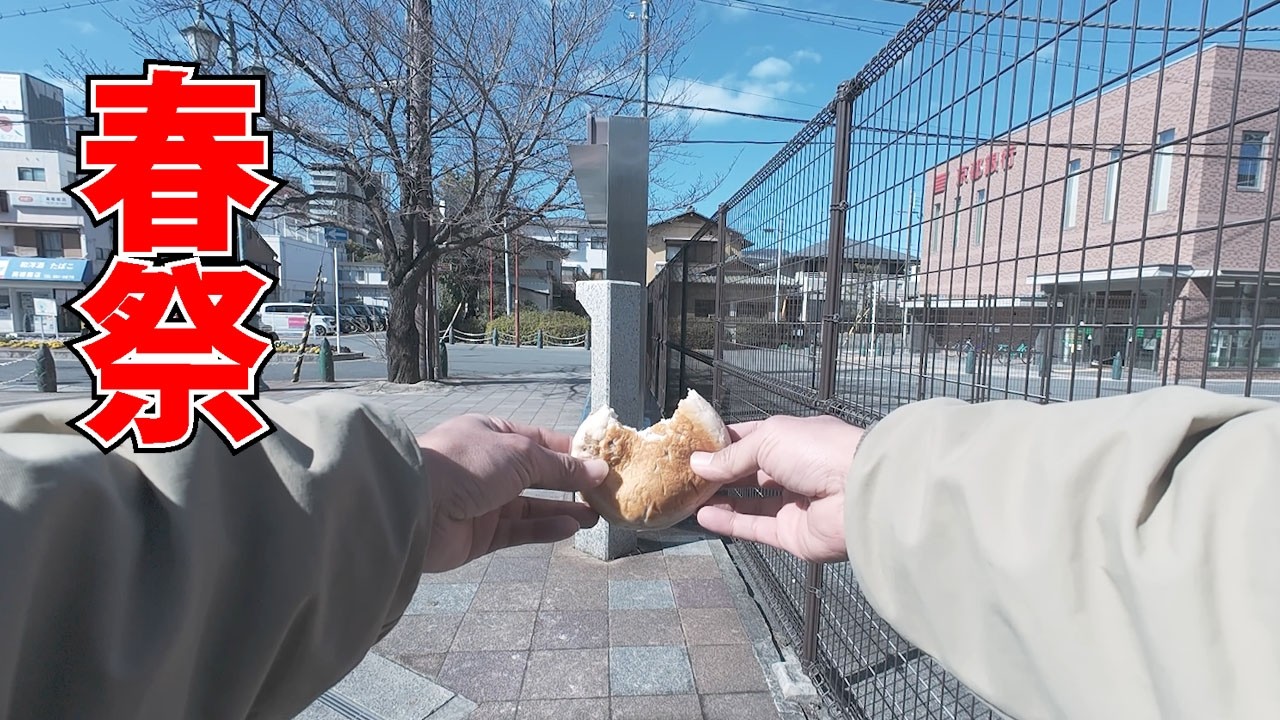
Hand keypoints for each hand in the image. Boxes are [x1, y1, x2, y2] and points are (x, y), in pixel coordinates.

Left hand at [416, 415, 609, 572]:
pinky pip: (520, 530)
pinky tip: (571, 527)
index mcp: (491, 433)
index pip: (540, 441)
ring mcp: (484, 501)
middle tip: (604, 493)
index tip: (603, 463)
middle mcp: (488, 465)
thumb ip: (560, 466)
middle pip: (538, 474)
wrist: (415, 506)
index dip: (571, 452)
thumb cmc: (466, 464)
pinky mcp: (481, 534)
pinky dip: (545, 528)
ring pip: (532, 506)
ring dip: (563, 509)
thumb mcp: (520, 454)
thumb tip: (598, 470)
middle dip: (571, 483)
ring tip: (595, 515)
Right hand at [691, 415, 861, 562]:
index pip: (750, 439)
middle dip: (718, 474)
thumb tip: (700, 464)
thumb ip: (732, 456)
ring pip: (749, 503)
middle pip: (748, 473)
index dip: (721, 444)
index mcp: (792, 439)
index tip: (692, 448)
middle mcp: (794, 470)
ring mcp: (794, 503)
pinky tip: (705, 516)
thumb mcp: (768, 439)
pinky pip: (755, 527)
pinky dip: (729, 523)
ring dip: (720, 500)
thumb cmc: (820, 452)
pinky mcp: (792, 534)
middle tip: (685, 475)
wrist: (857, 493)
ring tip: (689, 497)